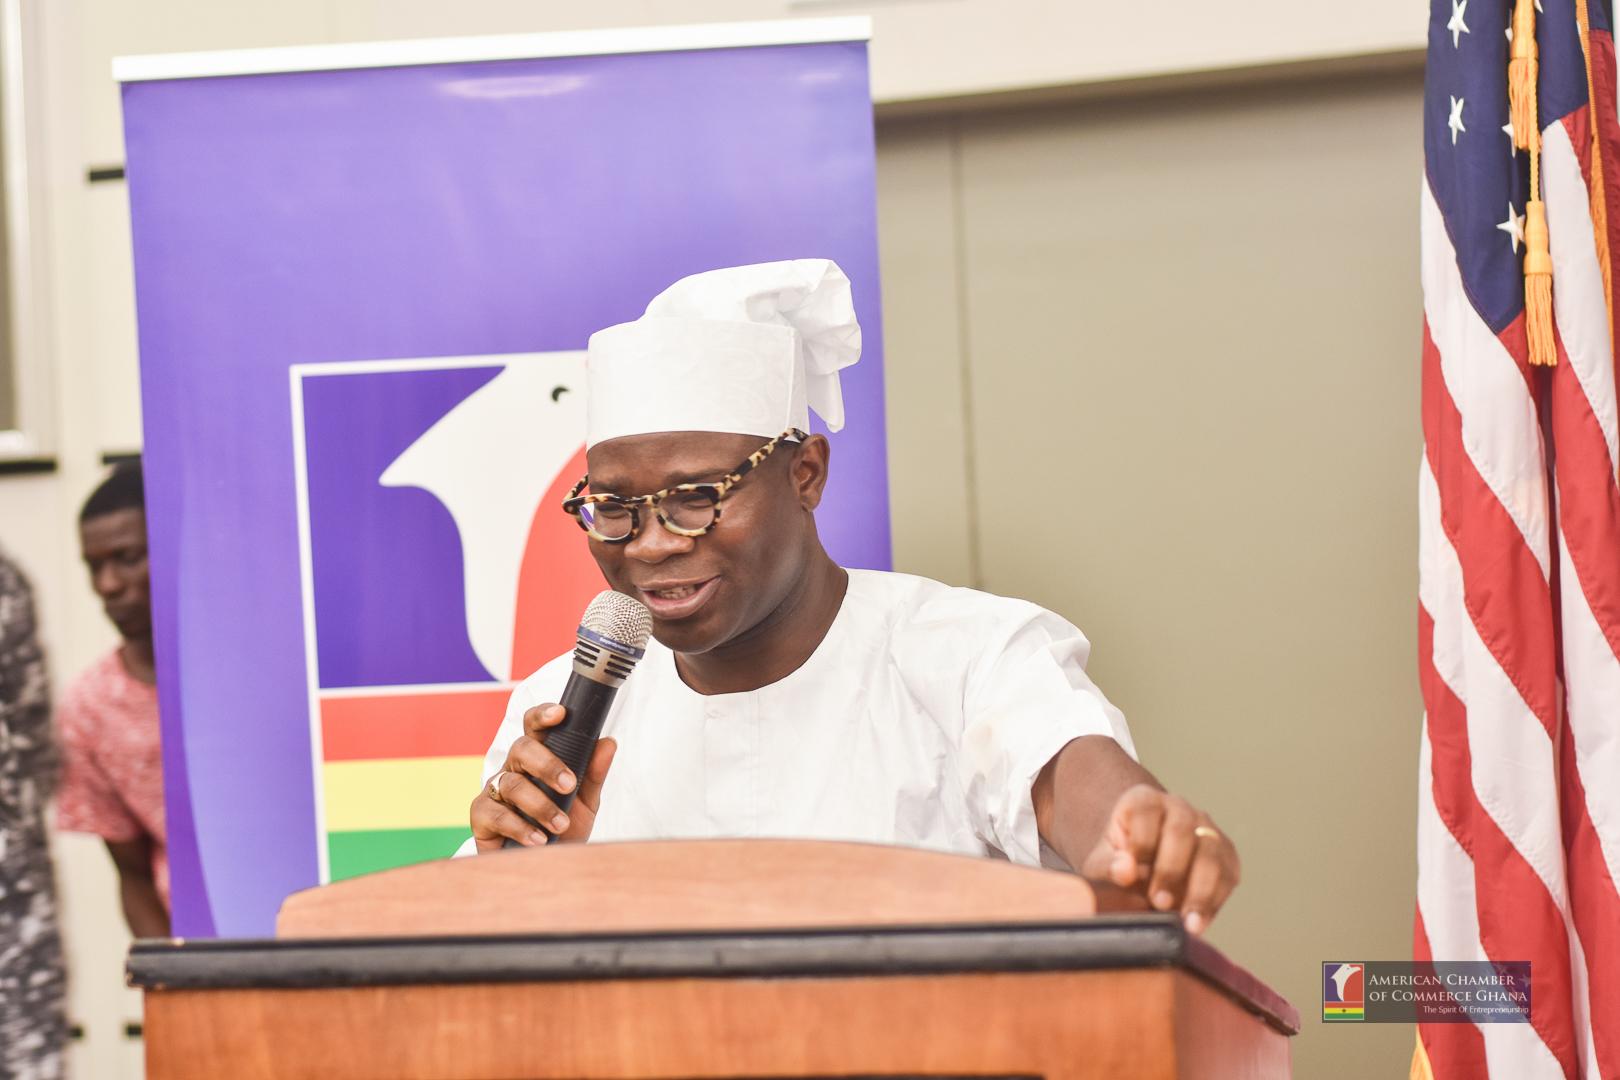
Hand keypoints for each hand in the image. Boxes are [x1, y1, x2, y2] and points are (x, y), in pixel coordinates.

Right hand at [470, 703, 615, 851]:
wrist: (544, 866)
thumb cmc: (562, 827)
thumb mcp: (585, 802)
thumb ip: (594, 774)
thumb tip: (609, 742)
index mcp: (538, 758)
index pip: (535, 727)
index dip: (543, 715)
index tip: (560, 714)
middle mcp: (514, 768)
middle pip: (522, 749)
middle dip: (547, 765)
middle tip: (569, 786)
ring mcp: (495, 790)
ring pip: (512, 784)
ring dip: (540, 805)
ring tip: (561, 825)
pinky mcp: (481, 815)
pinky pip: (497, 815)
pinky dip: (521, 828)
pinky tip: (539, 840)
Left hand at [1079, 785, 1239, 934]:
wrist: (1141, 863)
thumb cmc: (1120, 859)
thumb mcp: (1102, 861)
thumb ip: (1108, 863)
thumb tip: (1124, 870)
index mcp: (1144, 800)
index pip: (1146, 814)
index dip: (1141, 847)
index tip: (1131, 878)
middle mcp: (1179, 807)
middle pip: (1182, 832)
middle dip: (1171, 871)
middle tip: (1160, 903)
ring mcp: (1206, 827)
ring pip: (1211, 853)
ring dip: (1200, 890)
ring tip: (1187, 921)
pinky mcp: (1225, 853)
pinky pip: (1228, 874)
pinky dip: (1215, 901)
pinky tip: (1200, 922)